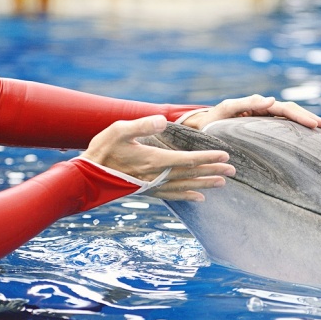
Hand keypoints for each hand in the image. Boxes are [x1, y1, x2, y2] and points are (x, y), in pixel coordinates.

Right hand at [81, 115, 234, 201]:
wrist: (86, 175)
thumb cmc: (102, 149)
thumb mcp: (119, 130)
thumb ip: (141, 125)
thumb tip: (162, 121)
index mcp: (152, 159)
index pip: (186, 159)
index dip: (206, 157)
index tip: (224, 155)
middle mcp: (156, 175)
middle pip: (190, 174)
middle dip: (212, 171)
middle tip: (233, 171)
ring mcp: (152, 185)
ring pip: (184, 186)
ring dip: (204, 184)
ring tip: (223, 183)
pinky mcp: (147, 190)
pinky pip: (172, 195)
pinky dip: (187, 196)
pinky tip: (199, 198)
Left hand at [182, 94, 320, 130]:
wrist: (204, 125)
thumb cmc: (214, 118)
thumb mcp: (227, 109)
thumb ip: (247, 104)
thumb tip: (271, 99)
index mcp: (258, 104)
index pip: (283, 108)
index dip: (299, 115)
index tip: (314, 124)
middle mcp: (264, 109)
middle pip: (290, 111)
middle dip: (307, 117)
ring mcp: (264, 119)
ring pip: (288, 119)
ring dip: (304, 122)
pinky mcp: (262, 128)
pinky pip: (282, 127)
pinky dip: (295, 130)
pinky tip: (306, 137)